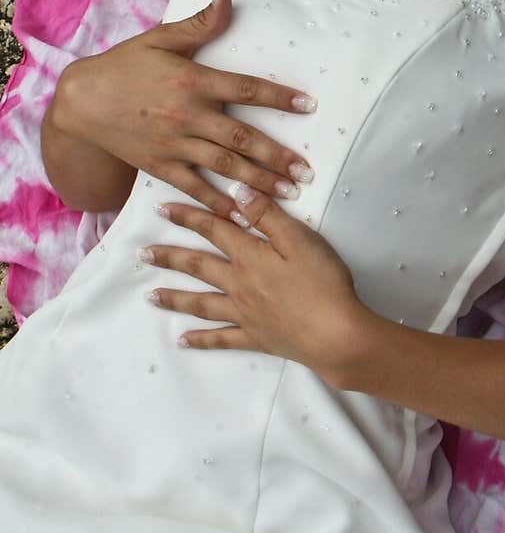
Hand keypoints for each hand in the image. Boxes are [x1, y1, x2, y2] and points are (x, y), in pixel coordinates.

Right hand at [58, 0, 317, 219]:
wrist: (80, 102)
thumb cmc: (124, 66)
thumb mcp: (160, 39)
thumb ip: (200, 24)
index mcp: (192, 80)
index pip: (246, 89)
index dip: (280, 98)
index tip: (309, 106)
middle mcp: (187, 115)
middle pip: (242, 138)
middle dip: (278, 156)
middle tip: (307, 172)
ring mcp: (174, 144)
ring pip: (225, 167)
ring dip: (260, 182)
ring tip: (290, 194)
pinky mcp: (160, 166)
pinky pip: (195, 188)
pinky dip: (220, 203)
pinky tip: (244, 215)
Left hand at [140, 185, 369, 378]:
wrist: (335, 335)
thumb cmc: (323, 283)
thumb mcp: (300, 239)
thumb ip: (267, 215)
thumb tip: (236, 191)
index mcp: (250, 256)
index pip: (214, 229)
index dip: (188, 216)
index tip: (161, 208)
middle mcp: (240, 284)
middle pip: (198, 266)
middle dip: (169, 257)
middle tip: (141, 254)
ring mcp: (245, 314)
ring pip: (202, 303)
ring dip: (174, 298)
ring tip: (149, 296)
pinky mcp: (256, 337)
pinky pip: (221, 340)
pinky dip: (201, 340)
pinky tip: (183, 341)